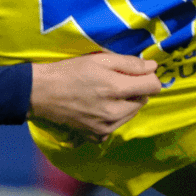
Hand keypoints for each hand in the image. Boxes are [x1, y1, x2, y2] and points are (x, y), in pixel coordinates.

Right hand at [29, 52, 161, 137]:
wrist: (42, 93)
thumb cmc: (70, 71)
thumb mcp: (99, 59)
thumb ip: (129, 63)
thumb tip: (153, 67)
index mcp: (116, 89)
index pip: (153, 86)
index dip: (148, 76)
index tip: (137, 72)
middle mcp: (115, 112)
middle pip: (143, 100)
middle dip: (135, 90)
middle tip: (116, 81)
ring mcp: (107, 127)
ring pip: (131, 114)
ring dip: (126, 103)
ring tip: (106, 94)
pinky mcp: (98, 136)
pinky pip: (117, 125)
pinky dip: (113, 116)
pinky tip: (98, 107)